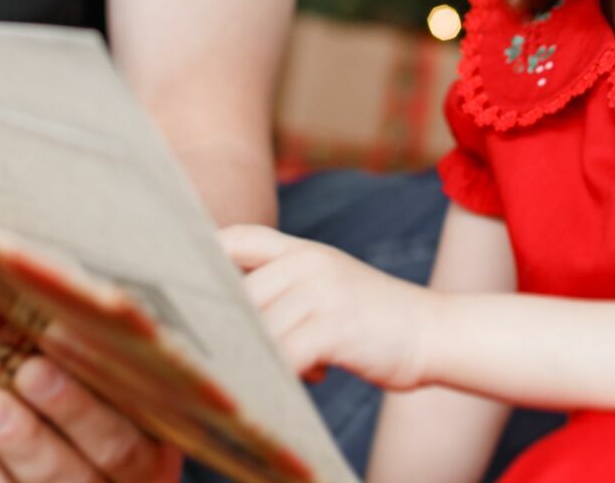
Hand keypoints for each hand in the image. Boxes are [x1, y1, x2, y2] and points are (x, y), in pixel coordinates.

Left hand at [0, 357, 182, 482]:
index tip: (56, 345)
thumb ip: (124, 339)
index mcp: (148, 455)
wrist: (85, 461)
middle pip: (70, 474)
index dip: (88, 402)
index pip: (122, 438)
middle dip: (36, 432)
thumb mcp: (138, 376)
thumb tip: (114, 240)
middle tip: (7, 385)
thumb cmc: (115, 383)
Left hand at [221, 224, 437, 389]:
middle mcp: (307, 263)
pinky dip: (283, 375)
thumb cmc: (371, 319)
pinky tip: (312, 376)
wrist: (431, 331)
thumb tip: (227, 313)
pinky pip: (284, 356)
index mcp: (301, 251)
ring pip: (259, 331)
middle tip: (243, 355)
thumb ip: (284, 288)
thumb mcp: (326, 286)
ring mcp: (320, 292)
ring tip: (288, 369)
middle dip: (234, 331)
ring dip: (263, 359)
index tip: (183, 286)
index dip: (203, 257)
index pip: (236, 239)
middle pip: (238, 297)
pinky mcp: (332, 325)